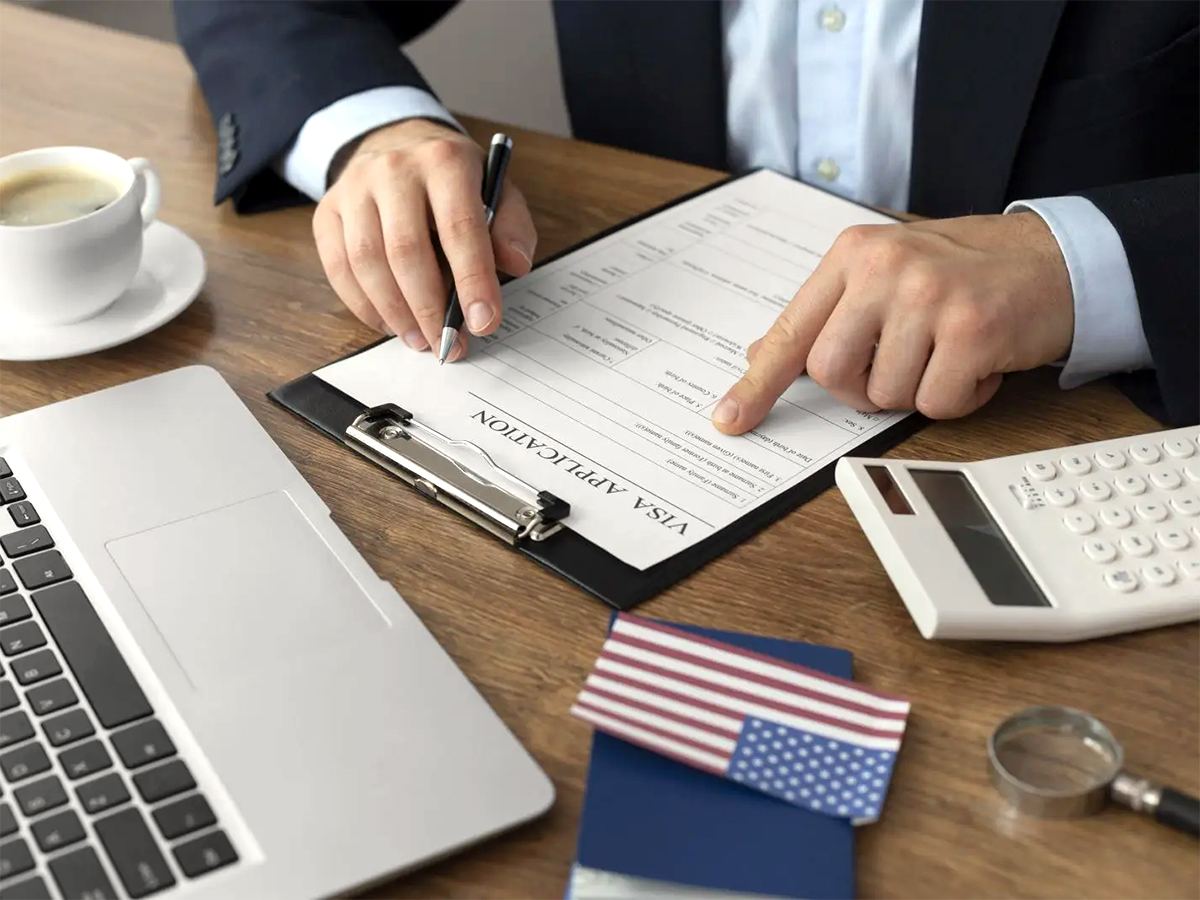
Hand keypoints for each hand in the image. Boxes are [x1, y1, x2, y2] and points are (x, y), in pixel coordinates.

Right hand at [312, 119, 536, 356]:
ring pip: (367, 262)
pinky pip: (339, 268)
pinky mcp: (328, 211)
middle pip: (406, 251)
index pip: (459, 227)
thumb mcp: (497, 189)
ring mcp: (354, 188)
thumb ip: (511, 226)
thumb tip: (516, 264)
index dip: (473, 280)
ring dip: (396, 313)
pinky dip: (364, 306)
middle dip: (430, 309)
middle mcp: (394, 169)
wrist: (398, 144)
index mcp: (444, 161)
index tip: (484, 323)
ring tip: (421, 340)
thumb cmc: (454, 180)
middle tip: (450, 345)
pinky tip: (389, 324)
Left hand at [711, 213, 1073, 432]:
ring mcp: (929, 295)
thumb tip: (763, 354)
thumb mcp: (885, 276)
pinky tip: (978, 362)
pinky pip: (936, 402)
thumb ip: (828, 314)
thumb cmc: (964, 273)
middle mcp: (884, 267)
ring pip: (884, 394)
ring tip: (948, 352)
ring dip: (917, 391)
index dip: (758, 384)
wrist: (1054, 258)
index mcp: (853, 255)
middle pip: (830, 371)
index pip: (791, 331)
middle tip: (901, 366)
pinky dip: (959, 398)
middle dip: (860, 389)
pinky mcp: (972, 328)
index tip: (730, 420)